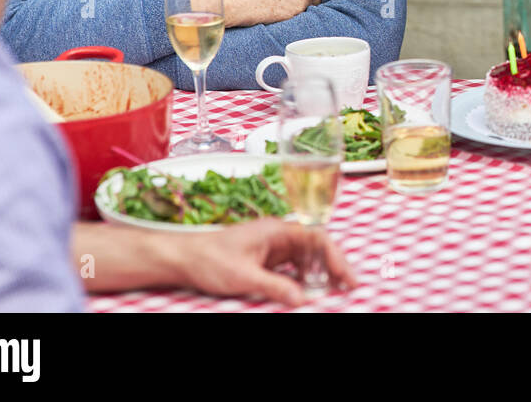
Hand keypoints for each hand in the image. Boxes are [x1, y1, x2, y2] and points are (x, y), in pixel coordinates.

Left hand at [174, 219, 356, 305]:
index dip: (336, 257)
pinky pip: (292, 268)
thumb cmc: (209, 259)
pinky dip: (303, 280)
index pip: (317, 238)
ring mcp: (272, 248)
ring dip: (320, 274)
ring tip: (331, 292)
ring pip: (306, 258)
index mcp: (277, 230)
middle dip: (333, 267)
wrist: (183, 259)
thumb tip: (303, 299)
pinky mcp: (265, 260)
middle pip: (316, 248)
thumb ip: (276, 286)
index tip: (347, 278)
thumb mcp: (244, 277)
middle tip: (347, 287)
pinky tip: (306, 292)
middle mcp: (278, 236)